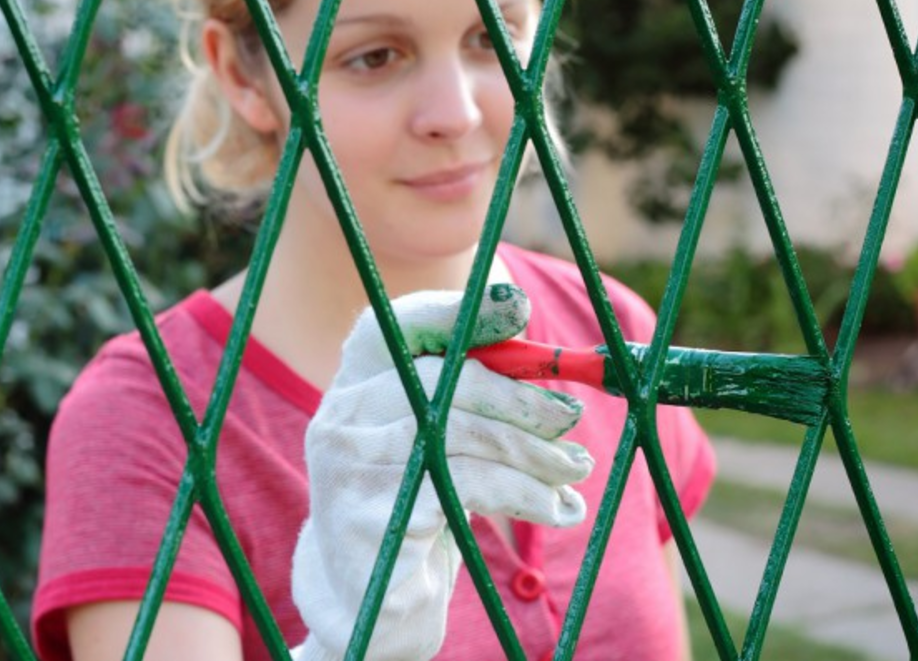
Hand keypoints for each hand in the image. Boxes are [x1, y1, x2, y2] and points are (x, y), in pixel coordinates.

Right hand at [292, 284, 592, 660]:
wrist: (367, 608)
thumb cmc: (416, 508)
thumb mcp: (439, 445)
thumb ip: (474, 402)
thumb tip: (556, 376)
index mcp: (354, 386)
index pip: (396, 325)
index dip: (458, 312)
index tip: (518, 309)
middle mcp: (342, 418)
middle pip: (446, 379)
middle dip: (522, 397)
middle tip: (571, 419)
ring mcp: (352, 468)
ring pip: (467, 433)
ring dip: (537, 452)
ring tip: (575, 470)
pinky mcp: (376, 516)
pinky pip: (471, 484)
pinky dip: (528, 492)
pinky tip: (558, 508)